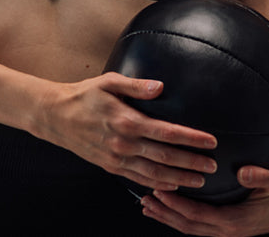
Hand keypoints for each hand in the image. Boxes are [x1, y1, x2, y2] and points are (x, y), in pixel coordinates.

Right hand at [35, 72, 218, 192]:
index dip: (191, 139)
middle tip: (213, 166)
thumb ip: (136, 85)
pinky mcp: (110, 167)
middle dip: (192, 163)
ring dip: (180, 179)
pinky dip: (157, 184)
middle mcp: (123, 144)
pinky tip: (172, 185)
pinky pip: (138, 179)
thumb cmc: (84, 95)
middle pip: (165, 158)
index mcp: (126, 121)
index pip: (166, 132)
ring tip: (200, 181)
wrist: (55, 116)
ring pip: (154, 174)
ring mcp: (116, 158)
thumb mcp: (108, 82)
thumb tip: (161, 87)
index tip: (210, 141)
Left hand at [139, 149, 268, 234]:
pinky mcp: (221, 224)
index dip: (179, 207)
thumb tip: (244, 173)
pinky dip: (177, 217)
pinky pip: (195, 224)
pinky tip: (165, 208)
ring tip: (147, 205)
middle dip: (166, 213)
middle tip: (146, 198)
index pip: (200, 216)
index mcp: (237, 220)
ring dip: (167, 217)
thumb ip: (263, 176)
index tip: (162, 192)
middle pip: (189, 225)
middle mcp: (227, 229)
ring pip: (189, 227)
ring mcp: (223, 229)